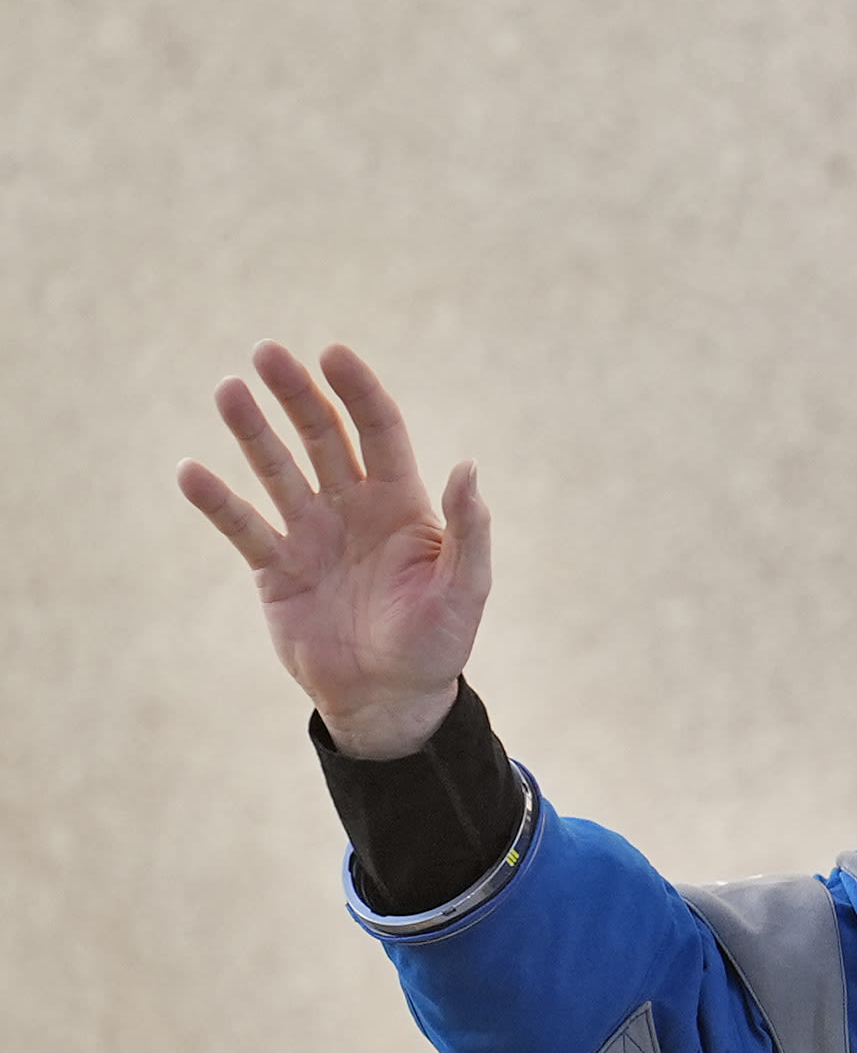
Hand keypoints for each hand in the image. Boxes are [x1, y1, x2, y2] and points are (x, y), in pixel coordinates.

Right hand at [176, 343, 489, 758]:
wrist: (390, 699)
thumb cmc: (437, 643)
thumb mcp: (464, 588)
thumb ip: (468, 530)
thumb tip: (467, 468)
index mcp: (402, 504)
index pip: (378, 432)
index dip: (358, 393)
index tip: (334, 354)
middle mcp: (352, 508)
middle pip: (322, 437)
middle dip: (297, 395)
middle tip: (268, 353)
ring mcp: (310, 534)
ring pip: (278, 470)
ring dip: (253, 432)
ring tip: (229, 391)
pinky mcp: (275, 567)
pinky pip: (243, 526)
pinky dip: (217, 501)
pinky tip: (191, 471)